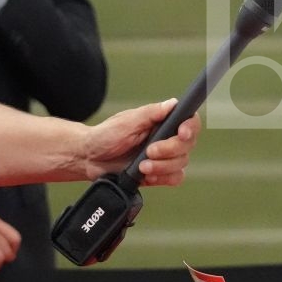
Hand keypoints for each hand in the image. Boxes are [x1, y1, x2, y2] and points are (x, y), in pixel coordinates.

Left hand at [79, 98, 201, 185]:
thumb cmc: (106, 135)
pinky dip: (163, 177)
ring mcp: (165, 157)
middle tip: (149, 151)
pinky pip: (175, 178)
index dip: (191, 127)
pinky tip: (148, 175)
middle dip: (170, 149)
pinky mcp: (159, 173)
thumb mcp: (126, 121)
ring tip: (142, 166)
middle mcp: (167, 138)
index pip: (189, 121)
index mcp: (161, 121)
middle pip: (187, 145)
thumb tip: (173, 103)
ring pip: (181, 163)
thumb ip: (150, 113)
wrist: (90, 158)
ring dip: (163, 166)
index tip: (181, 133)